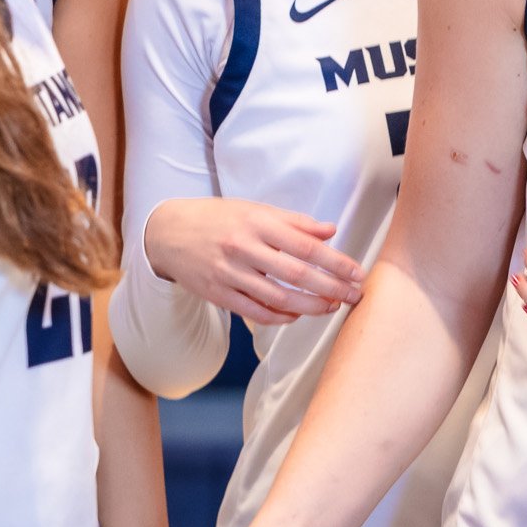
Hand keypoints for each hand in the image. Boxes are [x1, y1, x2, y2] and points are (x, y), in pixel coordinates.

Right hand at [144, 196, 363, 326]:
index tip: (357, 273)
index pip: (306, 246)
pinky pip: (256, 312)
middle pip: (296, 275)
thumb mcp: (255, 210)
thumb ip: (294, 222)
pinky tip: (298, 314)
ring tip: (332, 306)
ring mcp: (229, 274)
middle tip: (354, 295)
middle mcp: (243, 248)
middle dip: (331, 288)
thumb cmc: (219, 218)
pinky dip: (281, 316)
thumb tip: (330, 231)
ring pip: (278, 298)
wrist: (168, 232)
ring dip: (311, 306)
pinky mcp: (218, 294)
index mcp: (257, 223)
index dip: (336, 262)